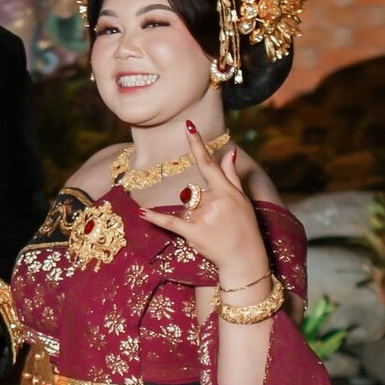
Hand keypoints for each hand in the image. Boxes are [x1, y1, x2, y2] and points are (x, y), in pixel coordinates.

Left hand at [162, 123, 271, 288]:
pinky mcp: (192, 232)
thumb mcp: (242, 199)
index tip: (188, 126)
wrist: (243, 258)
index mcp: (226, 190)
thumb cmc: (244, 227)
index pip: (208, 163)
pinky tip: (141, 214)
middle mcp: (214, 200)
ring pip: (186, 208)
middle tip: (218, 223)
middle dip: (201, 207)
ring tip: (212, 232)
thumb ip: (232, 175)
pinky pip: (170, 221)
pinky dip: (155, 218)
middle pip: (193, 194)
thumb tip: (230, 151)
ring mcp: (203, 216)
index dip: (197, 144)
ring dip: (194, 219)